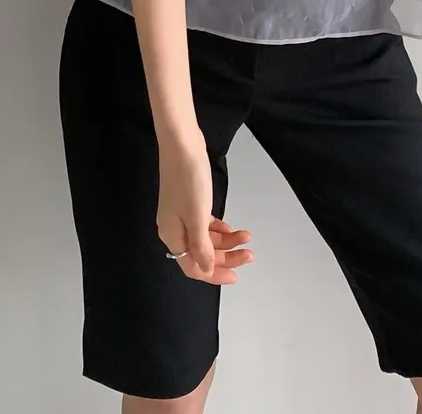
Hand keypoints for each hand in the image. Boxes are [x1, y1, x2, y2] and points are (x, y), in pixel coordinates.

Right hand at [158, 138, 253, 284]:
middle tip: (249, 254)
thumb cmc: (189, 181)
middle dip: (226, 256)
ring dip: (226, 241)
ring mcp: (181, 214)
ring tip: (246, 235)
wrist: (182, 145)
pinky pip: (204, 224)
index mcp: (172, 236)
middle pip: (201, 253)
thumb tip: (204, 270)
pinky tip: (230, 227)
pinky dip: (218, 228)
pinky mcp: (189, 201)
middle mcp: (174, 229)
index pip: (193, 266)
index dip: (214, 274)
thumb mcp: (197, 217)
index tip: (235, 276)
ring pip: (205, 238)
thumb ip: (201, 246)